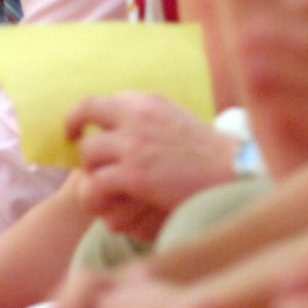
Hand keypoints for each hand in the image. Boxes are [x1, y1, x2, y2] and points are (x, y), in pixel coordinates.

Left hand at [67, 93, 237, 241]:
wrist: (232, 171)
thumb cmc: (207, 153)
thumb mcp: (173, 120)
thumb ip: (145, 120)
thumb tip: (117, 128)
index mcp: (146, 101)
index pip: (95, 101)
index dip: (78, 116)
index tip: (75, 131)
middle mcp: (136, 115)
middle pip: (84, 121)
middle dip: (79, 145)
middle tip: (82, 164)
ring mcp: (134, 144)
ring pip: (87, 155)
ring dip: (90, 175)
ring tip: (101, 192)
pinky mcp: (135, 174)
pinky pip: (95, 185)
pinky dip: (95, 197)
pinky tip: (105, 206)